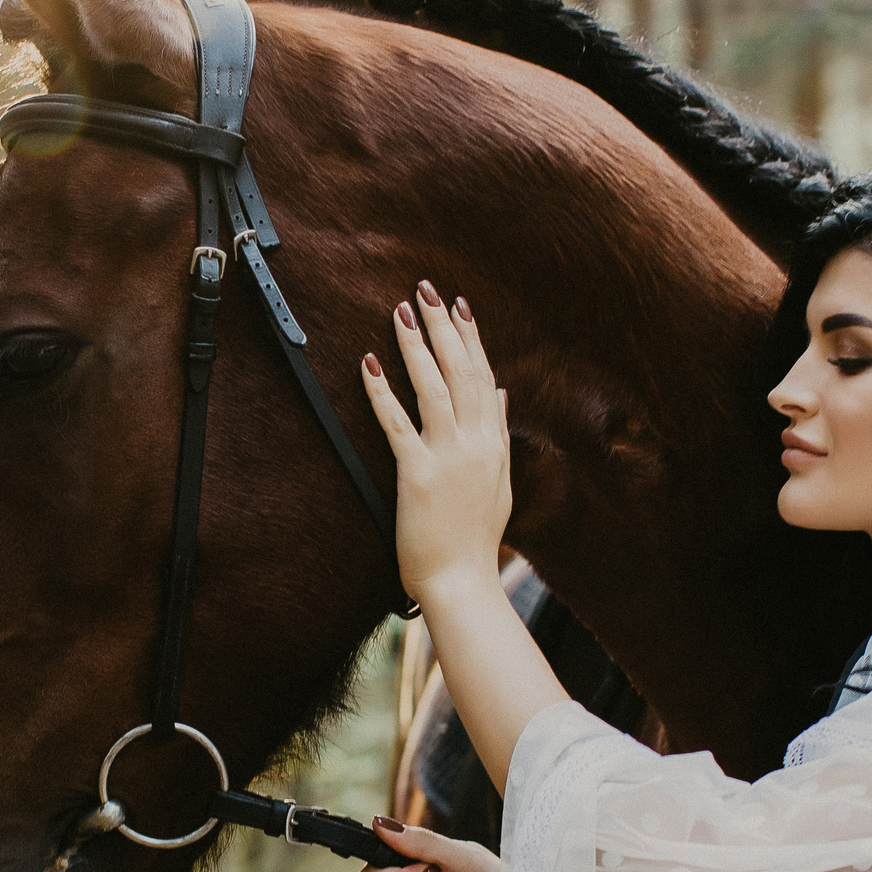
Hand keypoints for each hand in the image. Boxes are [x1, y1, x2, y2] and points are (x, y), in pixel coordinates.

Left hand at [360, 283, 512, 607]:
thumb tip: (502, 395)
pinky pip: (398, 424)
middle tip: (426, 289)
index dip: (470, 339)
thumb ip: (499, 435)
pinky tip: (369, 364)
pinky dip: (382, 392)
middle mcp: (476, 443)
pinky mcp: (418, 475)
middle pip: (460, 372)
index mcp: (494, 443)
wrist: (464, 582)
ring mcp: (449, 457)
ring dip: (416, 346)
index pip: (484, 377)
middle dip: (443, 327)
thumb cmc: (476, 540)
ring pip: (433, 388)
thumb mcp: (499, 483)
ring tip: (401, 311)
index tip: (459, 306)